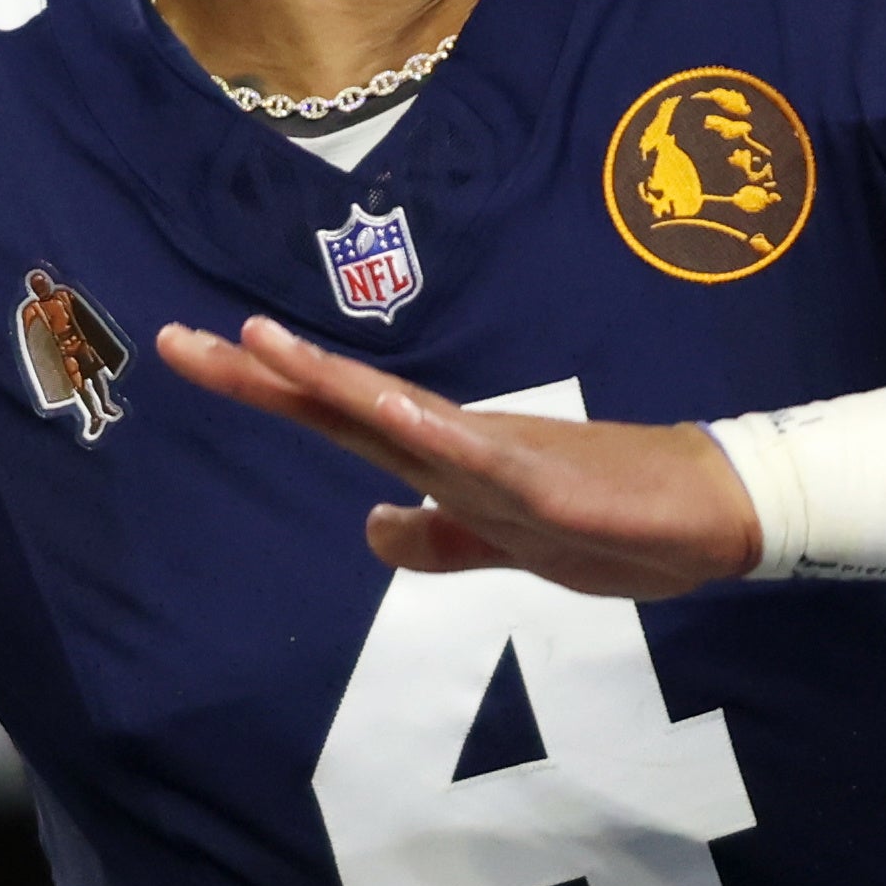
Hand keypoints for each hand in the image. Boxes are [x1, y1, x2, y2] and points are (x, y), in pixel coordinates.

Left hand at [153, 317, 761, 596]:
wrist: (710, 514)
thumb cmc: (615, 520)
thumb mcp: (503, 545)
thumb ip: (439, 540)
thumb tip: (371, 529)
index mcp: (441, 459)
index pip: (333, 417)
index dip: (263, 387)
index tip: (190, 351)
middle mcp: (455, 445)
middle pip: (340, 404)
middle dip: (258, 374)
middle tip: (175, 339)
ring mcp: (499, 460)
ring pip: (396, 417)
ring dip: (330, 382)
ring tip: (259, 346)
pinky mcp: (546, 486)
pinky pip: (479, 462)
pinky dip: (432, 437)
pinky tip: (390, 414)